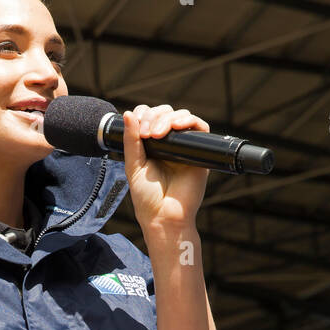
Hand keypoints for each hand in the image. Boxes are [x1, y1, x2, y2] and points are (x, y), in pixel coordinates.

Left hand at [121, 104, 209, 232]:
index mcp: (152, 145)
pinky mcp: (200, 152)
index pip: (150, 117)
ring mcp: (185, 147)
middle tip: (146, 133)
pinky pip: (200, 127)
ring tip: (156, 134)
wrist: (164, 216)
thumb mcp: (134, 165)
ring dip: (167, 118)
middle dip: (154, 116)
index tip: (136, 122)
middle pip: (166, 113)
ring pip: (181, 116)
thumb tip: (129, 114)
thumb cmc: (147, 197)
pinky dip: (188, 121)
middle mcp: (170, 144)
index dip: (144, 113)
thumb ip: (131, 141)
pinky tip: (176, 126)